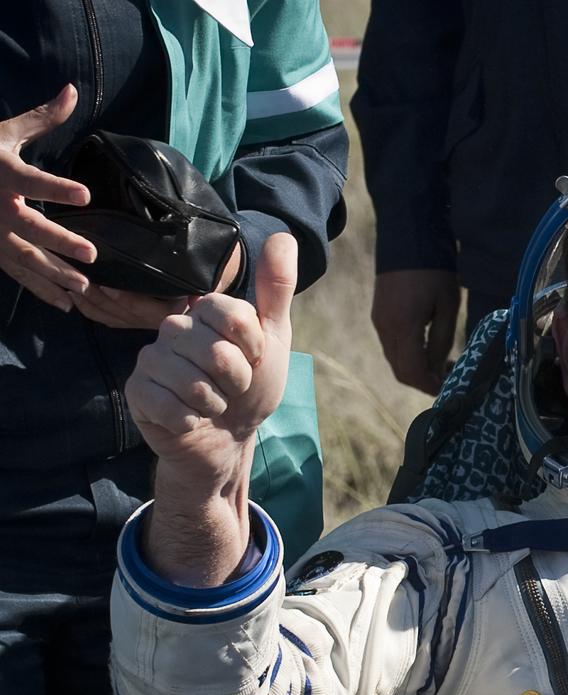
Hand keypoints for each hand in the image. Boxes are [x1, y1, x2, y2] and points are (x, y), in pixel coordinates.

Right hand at [0, 84, 96, 310]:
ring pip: (24, 257)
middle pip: (29, 227)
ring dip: (54, 274)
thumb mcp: (4, 132)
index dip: (57, 187)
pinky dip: (40, 290)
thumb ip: (41, 118)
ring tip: (85, 286)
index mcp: (1, 172)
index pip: (32, 180)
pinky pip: (17, 273)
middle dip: (60, 243)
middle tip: (92, 254)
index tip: (85, 193)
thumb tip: (72, 90)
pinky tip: (66, 304)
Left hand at [74, 236, 242, 329]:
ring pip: (109, 317)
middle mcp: (159, 322)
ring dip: (87, 301)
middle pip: (121, 314)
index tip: (105, 285)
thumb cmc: (208, 269)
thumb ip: (198, 267)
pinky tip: (73, 292)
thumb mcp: (208, 269)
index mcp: (177, 311)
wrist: (212, 286)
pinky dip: (88, 308)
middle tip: (75, 278)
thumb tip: (187, 268)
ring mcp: (144, 323)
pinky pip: (105, 319)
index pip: (146, 309)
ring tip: (69, 281)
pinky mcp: (132, 322)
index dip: (125, 299)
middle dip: (96, 298)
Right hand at [127, 233, 295, 584]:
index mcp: (203, 311)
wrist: (229, 439)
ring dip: (216, 403)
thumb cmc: (251, 387)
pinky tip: (191, 420)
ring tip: (213, 404)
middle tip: (233, 388)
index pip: (231, 314)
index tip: (254, 358)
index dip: (252, 346)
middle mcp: (172, 329)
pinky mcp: (138, 393)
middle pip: (214, 351)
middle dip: (237, 379)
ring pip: (192, 381)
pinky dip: (192, 421)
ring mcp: (151, 360)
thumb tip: (283, 236)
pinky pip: (169, 407)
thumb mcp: (273, 338)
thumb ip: (276, 289)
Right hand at [370, 268, 459, 393]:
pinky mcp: (378, 315)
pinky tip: (427, 347)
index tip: (448, 387)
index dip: (430, 386)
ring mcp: (379, 321)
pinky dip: (408, 354)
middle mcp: (386, 328)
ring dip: (416, 368)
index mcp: (404, 327)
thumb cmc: (434, 270)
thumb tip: (438, 368)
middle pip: (401, 371)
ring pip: (395, 360)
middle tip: (449, 377)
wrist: (408, 237)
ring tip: (442, 362)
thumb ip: (442, 341)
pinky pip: (392, 345)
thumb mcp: (448, 306)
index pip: (413, 372)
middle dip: (424, 380)